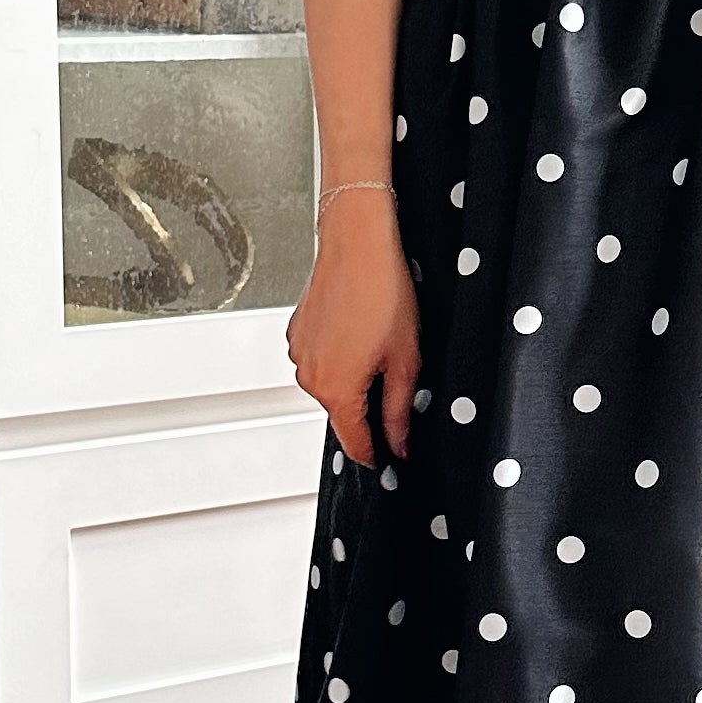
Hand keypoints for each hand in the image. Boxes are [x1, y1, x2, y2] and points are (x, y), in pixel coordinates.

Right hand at [288, 191, 418, 463]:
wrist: (357, 244)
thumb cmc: (382, 291)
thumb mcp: (405, 358)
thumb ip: (399, 410)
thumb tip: (400, 442)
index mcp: (336, 389)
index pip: (355, 443)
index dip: (376, 454)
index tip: (391, 458)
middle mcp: (309, 377)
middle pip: (343, 412)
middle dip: (368, 405)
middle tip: (395, 374)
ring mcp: (299, 354)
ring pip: (332, 385)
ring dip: (353, 376)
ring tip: (377, 342)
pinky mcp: (296, 334)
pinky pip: (321, 360)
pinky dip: (340, 354)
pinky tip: (360, 329)